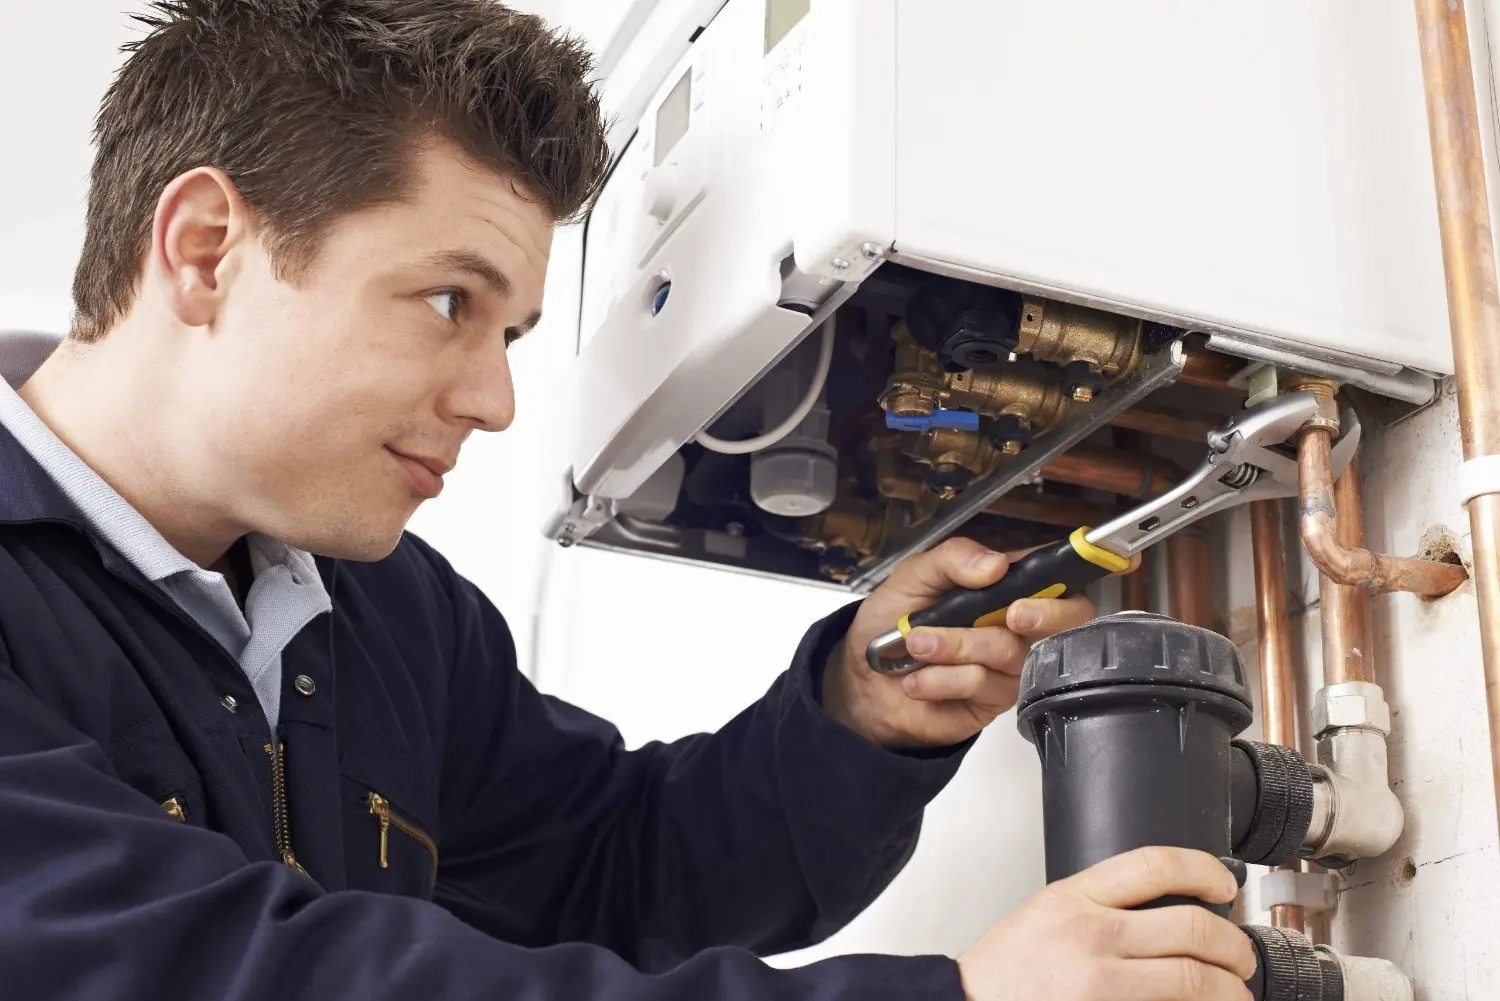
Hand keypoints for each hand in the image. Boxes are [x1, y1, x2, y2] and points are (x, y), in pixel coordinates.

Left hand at [822, 536, 1103, 749]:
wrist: (860, 684)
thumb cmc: (888, 623)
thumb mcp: (912, 577)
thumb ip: (953, 560)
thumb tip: (994, 564)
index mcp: (1002, 584)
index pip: (1057, 570)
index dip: (1094, 561)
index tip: (1121, 557)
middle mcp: (1014, 622)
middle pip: (1066, 617)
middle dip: (1044, 613)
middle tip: (1009, 613)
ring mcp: (1008, 664)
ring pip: (1011, 652)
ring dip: (958, 647)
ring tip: (918, 644)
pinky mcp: (993, 701)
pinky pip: (985, 685)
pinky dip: (945, 678)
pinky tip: (919, 678)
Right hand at [957, 847, 1255, 1000]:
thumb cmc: (1003, 971)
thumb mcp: (1044, 912)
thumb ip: (1096, 904)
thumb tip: (1162, 909)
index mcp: (1074, 897)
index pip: (1156, 865)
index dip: (1205, 871)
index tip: (1224, 885)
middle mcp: (1091, 936)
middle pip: (1192, 928)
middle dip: (1234, 945)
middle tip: (1241, 956)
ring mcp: (1101, 984)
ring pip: (1194, 979)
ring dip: (1230, 988)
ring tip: (1235, 992)